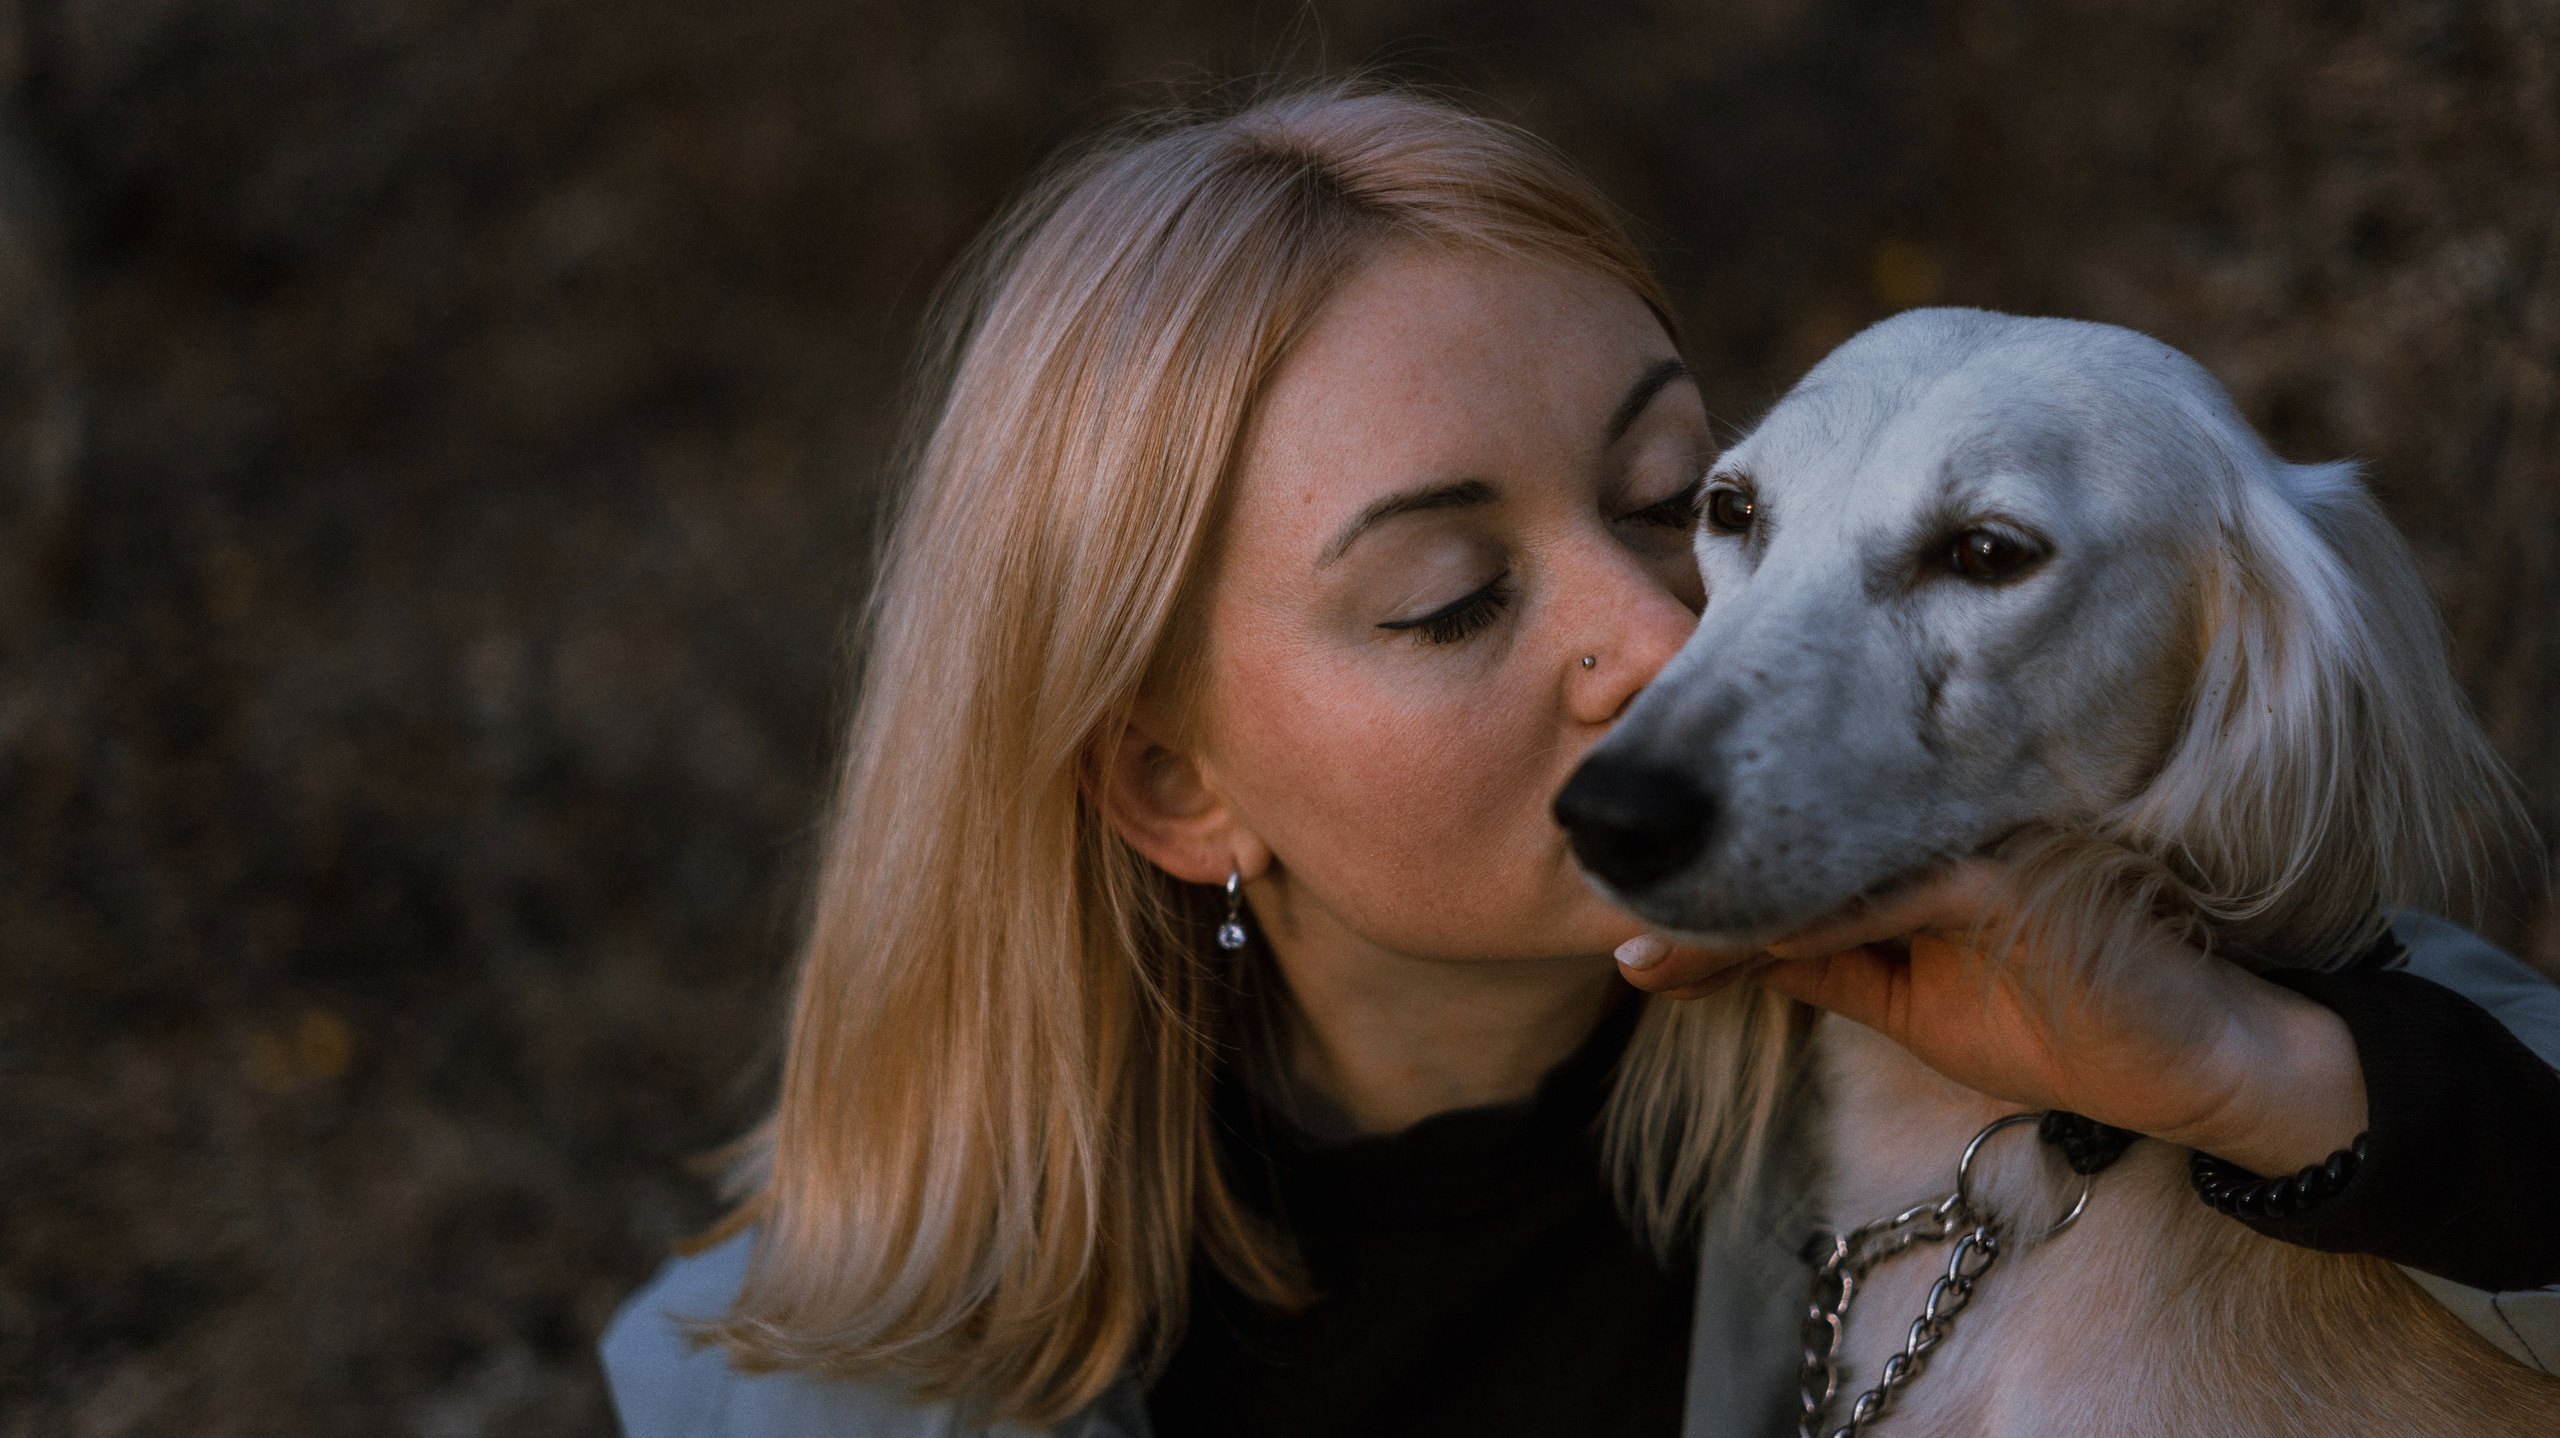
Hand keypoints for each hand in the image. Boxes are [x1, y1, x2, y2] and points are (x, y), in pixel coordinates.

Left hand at [1615, 859, 2368, 1175]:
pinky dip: (1816, 932)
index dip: (1707, 907)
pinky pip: (1886, 905)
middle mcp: (1935, 828)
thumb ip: (1828, 965)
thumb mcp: (1914, 1007)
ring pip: (1824, 875)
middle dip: (1700, 907)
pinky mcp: (2000, 879)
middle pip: (1792, 858)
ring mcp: (1969, 843)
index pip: (1793, 867)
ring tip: (1653, 952)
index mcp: (1915, 850)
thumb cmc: (2059, 1026)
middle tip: (1623, 950)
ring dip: (1732, 920)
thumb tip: (1716, 951)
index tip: (1629, 948)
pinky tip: (1751, 952)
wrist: (2195, 1063)